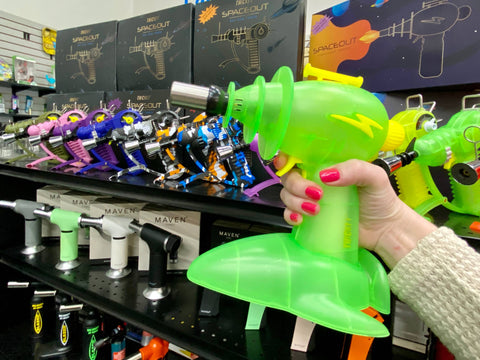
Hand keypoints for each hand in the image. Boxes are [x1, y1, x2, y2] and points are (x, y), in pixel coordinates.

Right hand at [275, 153, 436, 267]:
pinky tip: (301, 219)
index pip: (299, 154)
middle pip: (289, 176)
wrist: (385, 230)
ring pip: (286, 194)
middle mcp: (315, 180)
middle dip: (296, 185)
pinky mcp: (309, 218)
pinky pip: (289, 214)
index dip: (286, 156)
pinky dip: (290, 215)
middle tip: (317, 194)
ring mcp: (310, 200)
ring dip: (295, 202)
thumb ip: (353, 169)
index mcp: (327, 164)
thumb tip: (326, 175)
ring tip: (316, 210)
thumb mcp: (374, 177)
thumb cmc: (381, 199)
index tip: (285, 162)